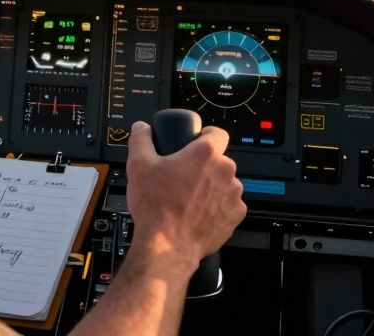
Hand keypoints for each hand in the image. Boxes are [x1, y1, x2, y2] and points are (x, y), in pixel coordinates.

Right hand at [124, 120, 244, 262]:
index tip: (198, 142)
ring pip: (224, 183)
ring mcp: (233, 195)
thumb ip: (141, 140)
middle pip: (218, 161)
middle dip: (203, 167)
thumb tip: (141, 128)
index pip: (217, 133)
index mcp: (205, 154)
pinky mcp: (235, 215)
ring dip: (211, 187)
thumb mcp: (138, 165)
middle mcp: (224, 171)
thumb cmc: (156, 207)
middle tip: (183, 177)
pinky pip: (228, 205)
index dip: (206, 136)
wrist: (167, 245)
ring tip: (188, 198)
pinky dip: (216, 207)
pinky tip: (197, 213)